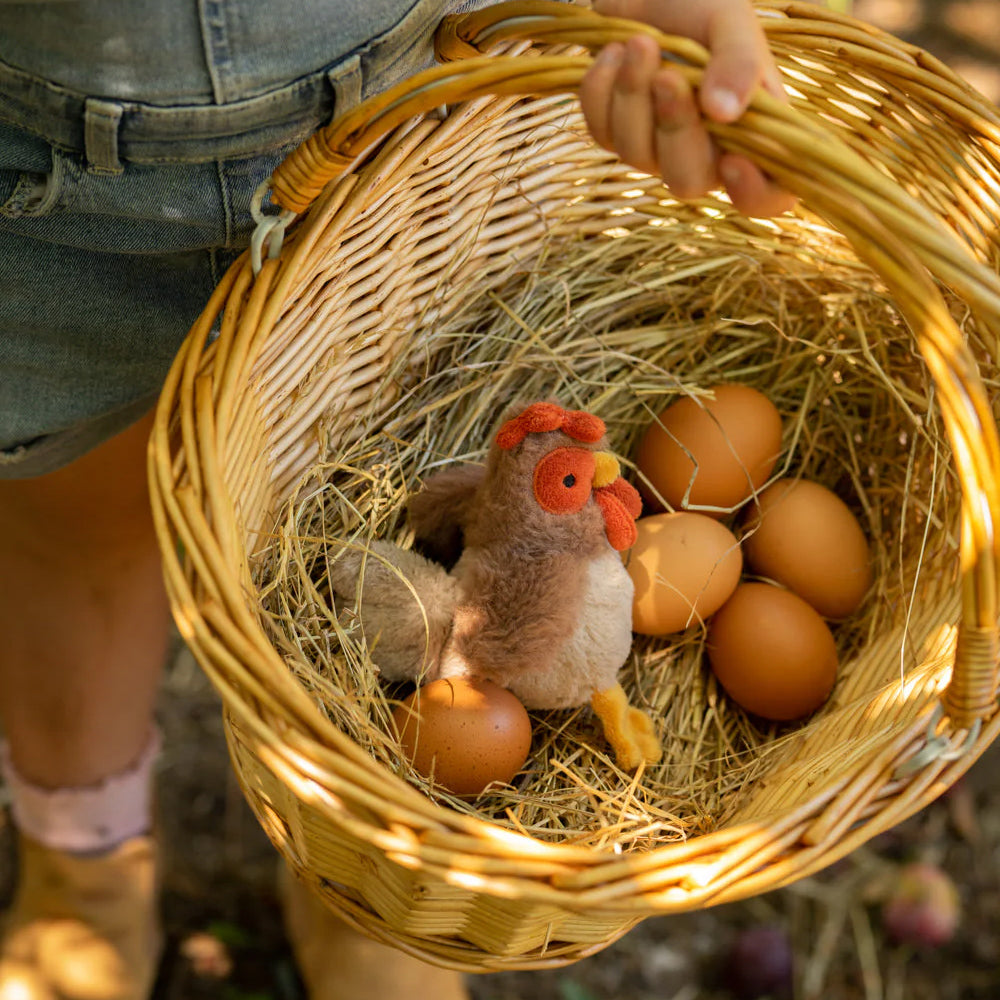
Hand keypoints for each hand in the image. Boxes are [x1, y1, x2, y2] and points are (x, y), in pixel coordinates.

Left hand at [579, 0, 796, 216]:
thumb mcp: (734, 23)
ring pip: (636, 154)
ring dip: (633, 96)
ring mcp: (655, 148)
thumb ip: (740, 63)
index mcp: (754, 132)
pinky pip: (600, 132)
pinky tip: (614, 51)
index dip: (753, 194)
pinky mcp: (613, 133)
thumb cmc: (705, 5)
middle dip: (674, 128)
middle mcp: (706, 152)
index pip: (769, 196)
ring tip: (640, 43)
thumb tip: (726, 112)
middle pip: (688, 181)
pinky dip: (601, 90)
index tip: (734, 161)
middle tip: (669, 74)